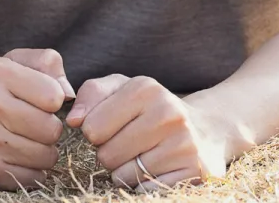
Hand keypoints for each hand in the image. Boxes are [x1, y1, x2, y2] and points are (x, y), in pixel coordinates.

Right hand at [0, 48, 73, 188]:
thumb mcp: (11, 65)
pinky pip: (36, 177)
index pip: (54, 95)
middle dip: (47, 129)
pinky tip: (14, 158)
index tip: (36, 101)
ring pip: (47, 155)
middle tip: (28, 125)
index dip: (52, 101)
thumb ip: (47, 64)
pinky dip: (32, 170)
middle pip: (52, 128)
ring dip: (41, 151)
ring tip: (21, 141)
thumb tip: (69, 93)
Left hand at [66, 75, 228, 190]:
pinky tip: (157, 169)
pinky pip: (146, 190)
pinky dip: (144, 185)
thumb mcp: (122, 89)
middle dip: (110, 153)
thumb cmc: (151, 109)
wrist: (205, 129)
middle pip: (106, 155)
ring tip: (143, 155)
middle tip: (129, 144)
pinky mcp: (196, 172)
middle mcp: (169, 113)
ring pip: (124, 176)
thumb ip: (92, 94)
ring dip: (126, 171)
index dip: (94, 132)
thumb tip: (73, 120)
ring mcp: (185, 144)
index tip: (110, 128)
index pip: (92, 127)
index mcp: (146, 89)